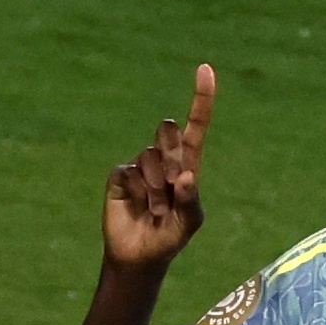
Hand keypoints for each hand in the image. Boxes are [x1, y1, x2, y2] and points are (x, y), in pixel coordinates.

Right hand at [102, 63, 215, 273]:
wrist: (139, 255)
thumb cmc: (170, 237)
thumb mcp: (189, 223)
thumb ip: (191, 200)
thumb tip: (185, 175)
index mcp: (187, 165)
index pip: (195, 127)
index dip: (201, 100)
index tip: (206, 70)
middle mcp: (164, 159)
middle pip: (168, 133)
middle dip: (171, 156)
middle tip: (170, 186)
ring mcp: (140, 165)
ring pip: (149, 157)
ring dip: (155, 188)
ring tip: (155, 208)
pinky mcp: (120, 175)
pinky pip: (129, 171)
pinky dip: (137, 192)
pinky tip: (137, 206)